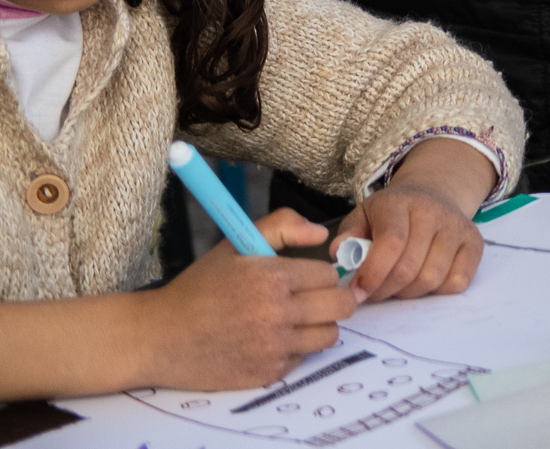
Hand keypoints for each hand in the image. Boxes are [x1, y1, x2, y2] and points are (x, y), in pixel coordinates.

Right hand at [136, 211, 352, 390]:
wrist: (157, 337)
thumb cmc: (198, 289)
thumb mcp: (235, 245)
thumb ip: (282, 226)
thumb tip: (322, 235)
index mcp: (273, 278)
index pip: (329, 275)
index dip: (318, 274)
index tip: (302, 278)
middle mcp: (278, 314)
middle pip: (341, 306)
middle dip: (331, 299)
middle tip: (311, 299)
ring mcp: (273, 347)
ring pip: (329, 335)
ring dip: (317, 326)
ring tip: (293, 320)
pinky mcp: (266, 374)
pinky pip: (302, 359)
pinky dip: (293, 350)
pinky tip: (269, 341)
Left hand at [335, 138, 493, 303]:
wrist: (434, 194)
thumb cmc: (391, 214)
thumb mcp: (364, 215)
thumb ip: (349, 234)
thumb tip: (340, 252)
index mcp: (400, 202)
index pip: (391, 242)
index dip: (373, 273)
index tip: (357, 293)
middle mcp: (433, 211)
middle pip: (409, 267)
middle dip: (385, 290)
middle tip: (374, 293)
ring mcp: (458, 226)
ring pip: (432, 278)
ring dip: (409, 293)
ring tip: (397, 287)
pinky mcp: (475, 242)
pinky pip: (457, 282)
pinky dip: (437, 291)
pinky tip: (423, 281)